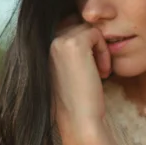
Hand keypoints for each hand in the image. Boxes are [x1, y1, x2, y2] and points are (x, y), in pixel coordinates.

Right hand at [49, 14, 110, 142]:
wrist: (79, 120)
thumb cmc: (78, 100)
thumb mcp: (69, 69)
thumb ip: (70, 50)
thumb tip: (86, 28)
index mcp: (41, 47)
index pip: (67, 25)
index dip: (84, 42)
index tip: (89, 67)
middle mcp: (46, 41)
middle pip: (78, 24)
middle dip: (92, 44)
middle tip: (96, 69)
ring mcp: (58, 41)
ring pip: (88, 29)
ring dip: (100, 49)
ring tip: (100, 72)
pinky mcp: (73, 43)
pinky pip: (97, 34)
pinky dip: (104, 52)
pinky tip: (102, 72)